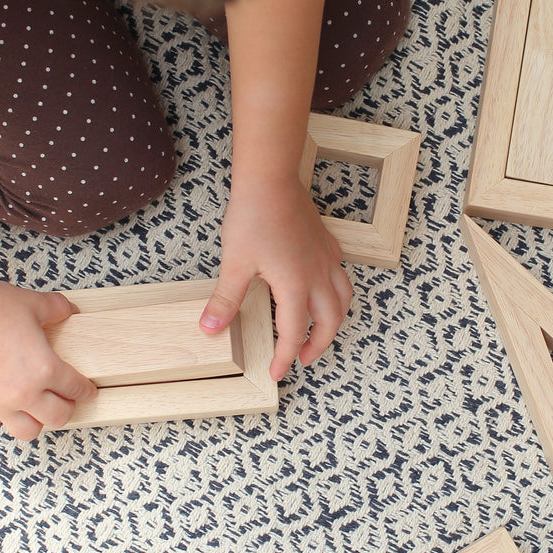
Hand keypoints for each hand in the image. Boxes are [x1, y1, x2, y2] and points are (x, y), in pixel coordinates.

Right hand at [0, 280, 97, 439]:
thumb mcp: (36, 304)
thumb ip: (59, 309)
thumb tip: (70, 311)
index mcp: (45, 369)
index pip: (76, 389)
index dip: (86, 390)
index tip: (87, 391)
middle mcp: (24, 392)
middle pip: (58, 417)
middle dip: (67, 408)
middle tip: (67, 399)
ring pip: (28, 430)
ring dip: (38, 421)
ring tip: (39, 408)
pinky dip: (6, 416)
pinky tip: (9, 403)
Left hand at [200, 176, 351, 379]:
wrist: (271, 179)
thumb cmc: (254, 217)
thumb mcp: (235, 263)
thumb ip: (226, 300)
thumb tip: (209, 329)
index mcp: (295, 286)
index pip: (292, 333)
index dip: (284, 357)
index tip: (276, 373)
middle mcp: (317, 276)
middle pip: (329, 322)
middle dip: (318, 345)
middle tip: (303, 359)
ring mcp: (325, 258)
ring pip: (342, 299)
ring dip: (333, 321)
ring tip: (321, 330)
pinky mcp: (326, 242)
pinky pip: (340, 274)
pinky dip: (337, 290)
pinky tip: (324, 287)